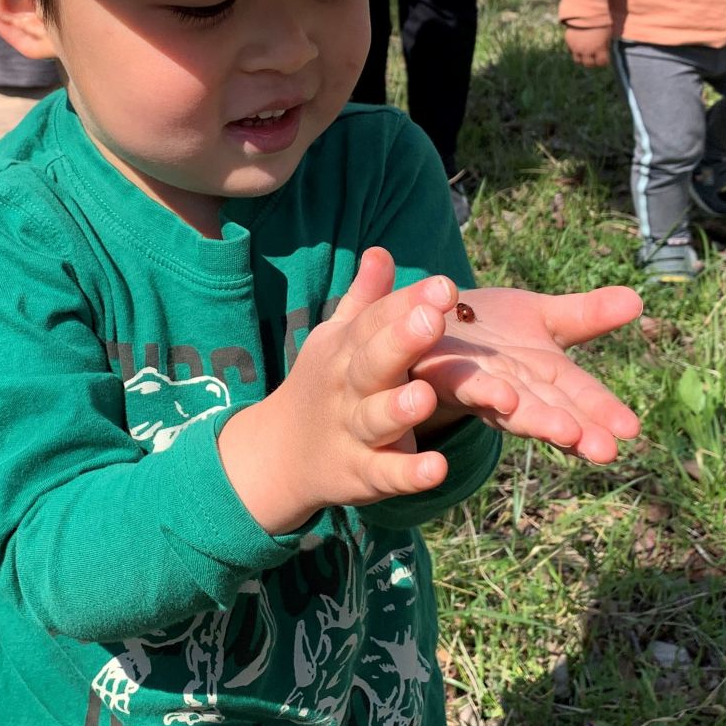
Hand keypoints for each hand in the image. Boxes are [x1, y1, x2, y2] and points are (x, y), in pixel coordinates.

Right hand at [218, 248, 457, 533]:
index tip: (445, 285)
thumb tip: (381, 250)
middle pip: (374, 362)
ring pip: (376, 419)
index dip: (409, 302)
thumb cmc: (325, 384)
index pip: (377, 320)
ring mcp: (353, 431)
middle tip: (432, 320)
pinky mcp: (362, 475)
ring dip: (399, 408)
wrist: (280, 454)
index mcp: (348, 348)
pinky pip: (385, 474)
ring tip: (425, 396)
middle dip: (401, 341)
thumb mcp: (338, 339)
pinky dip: (409, 474)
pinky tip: (437, 469)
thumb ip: (367, 299)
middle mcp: (349, 386)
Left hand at [410, 286, 642, 463]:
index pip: (579, 398)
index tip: (631, 431)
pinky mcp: (437, 372)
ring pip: (505, 406)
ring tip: (563, 431)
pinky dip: (480, 390)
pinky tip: (501, 395)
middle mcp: (511, 389)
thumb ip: (587, 315)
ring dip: (532, 419)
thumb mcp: (543, 318)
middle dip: (573, 428)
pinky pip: (458, 382)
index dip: (602, 414)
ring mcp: (473, 385)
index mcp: (541, 378)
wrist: (425, 324)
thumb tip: (639, 300)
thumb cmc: (489, 329)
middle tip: (604, 450)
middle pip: (546, 411)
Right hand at [565, 26, 612, 67]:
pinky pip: (571, 51)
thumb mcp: (607, 34)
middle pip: (588, 64)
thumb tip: (604, 52)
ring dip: (582, 58)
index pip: (601, 62)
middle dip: (592, 62)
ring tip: (585, 54)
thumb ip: (605, 45)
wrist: (585, 12)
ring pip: (578, 60)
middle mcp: (587, 51)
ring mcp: (576, 48)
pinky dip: (575, 51)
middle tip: (594, 58)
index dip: (604, 61)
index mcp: (599, 49)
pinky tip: (578, 46)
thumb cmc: (600, 22)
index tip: (604, 59)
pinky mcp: (569, 42)